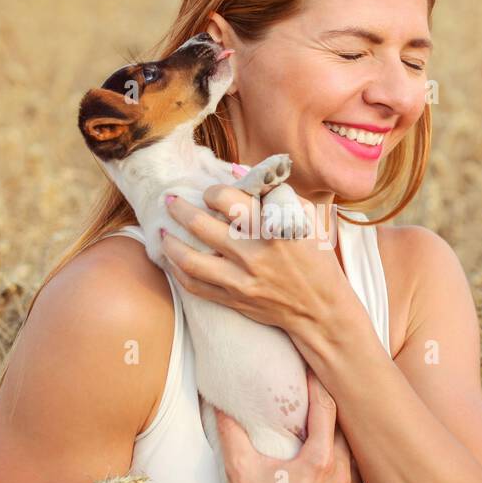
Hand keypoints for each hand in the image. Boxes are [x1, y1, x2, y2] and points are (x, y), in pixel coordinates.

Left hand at [160, 182, 354, 336]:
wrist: (321, 309)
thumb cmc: (317, 258)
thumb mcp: (306, 218)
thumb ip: (276, 193)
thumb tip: (239, 173)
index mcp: (273, 229)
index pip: (228, 200)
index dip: (213, 191)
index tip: (210, 193)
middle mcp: (254, 255)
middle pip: (202, 226)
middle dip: (180, 209)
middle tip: (170, 201)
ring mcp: (241, 281)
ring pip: (190, 260)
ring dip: (170, 242)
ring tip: (160, 230)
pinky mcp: (234, 300)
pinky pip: (195, 286)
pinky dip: (178, 271)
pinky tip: (171, 258)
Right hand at [215, 369, 362, 482]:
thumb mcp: (238, 467)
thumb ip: (230, 430)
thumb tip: (218, 401)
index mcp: (319, 462)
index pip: (327, 410)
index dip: (320, 385)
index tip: (314, 368)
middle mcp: (341, 477)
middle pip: (347, 427)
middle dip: (336, 404)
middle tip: (326, 382)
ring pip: (356, 450)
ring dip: (345, 432)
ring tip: (333, 414)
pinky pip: (357, 473)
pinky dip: (349, 457)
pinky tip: (339, 449)